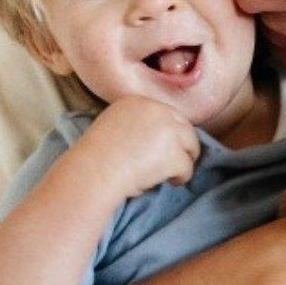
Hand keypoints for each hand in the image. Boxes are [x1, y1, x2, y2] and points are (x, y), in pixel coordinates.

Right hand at [77, 96, 199, 198]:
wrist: (94, 171)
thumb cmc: (97, 157)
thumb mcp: (114, 127)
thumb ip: (136, 125)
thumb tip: (156, 140)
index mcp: (138, 101)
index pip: (168, 115)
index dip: (168, 134)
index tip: (160, 150)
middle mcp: (157, 110)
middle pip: (185, 128)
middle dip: (182, 147)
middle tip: (171, 165)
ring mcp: (168, 130)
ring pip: (191, 146)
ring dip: (182, 162)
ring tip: (167, 175)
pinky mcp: (175, 153)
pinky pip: (188, 168)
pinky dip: (180, 178)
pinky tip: (165, 182)